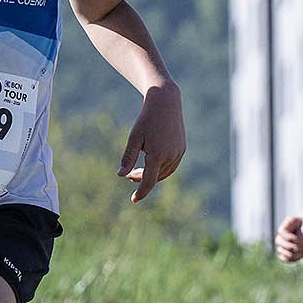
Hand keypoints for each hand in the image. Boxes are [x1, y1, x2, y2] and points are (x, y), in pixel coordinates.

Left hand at [120, 83, 184, 202]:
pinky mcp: (181, 149)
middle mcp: (171, 156)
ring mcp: (178, 153)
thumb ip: (128, 158)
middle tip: (129, 177)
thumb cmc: (147, 120)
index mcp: (158, 155)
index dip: (141, 192)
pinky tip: (151, 164)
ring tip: (138, 171)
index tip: (133, 200)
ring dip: (151, 174)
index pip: (149, 181)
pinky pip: (171, 166)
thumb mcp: (134, 138)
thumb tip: (120, 175)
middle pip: (156, 177)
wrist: (166, 103)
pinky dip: (160, 169)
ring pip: (164, 173)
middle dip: (142, 180)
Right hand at [275, 216, 302, 261]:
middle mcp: (288, 231)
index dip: (288, 238)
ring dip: (288, 254)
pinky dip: (289, 259)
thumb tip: (293, 248)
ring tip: (299, 254)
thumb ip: (298, 238)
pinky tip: (299, 257)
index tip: (298, 241)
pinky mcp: (292, 250)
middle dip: (287, 247)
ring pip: (280, 250)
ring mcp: (289, 241)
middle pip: (278, 241)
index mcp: (290, 222)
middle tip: (299, 250)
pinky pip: (284, 258)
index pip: (281, 232)